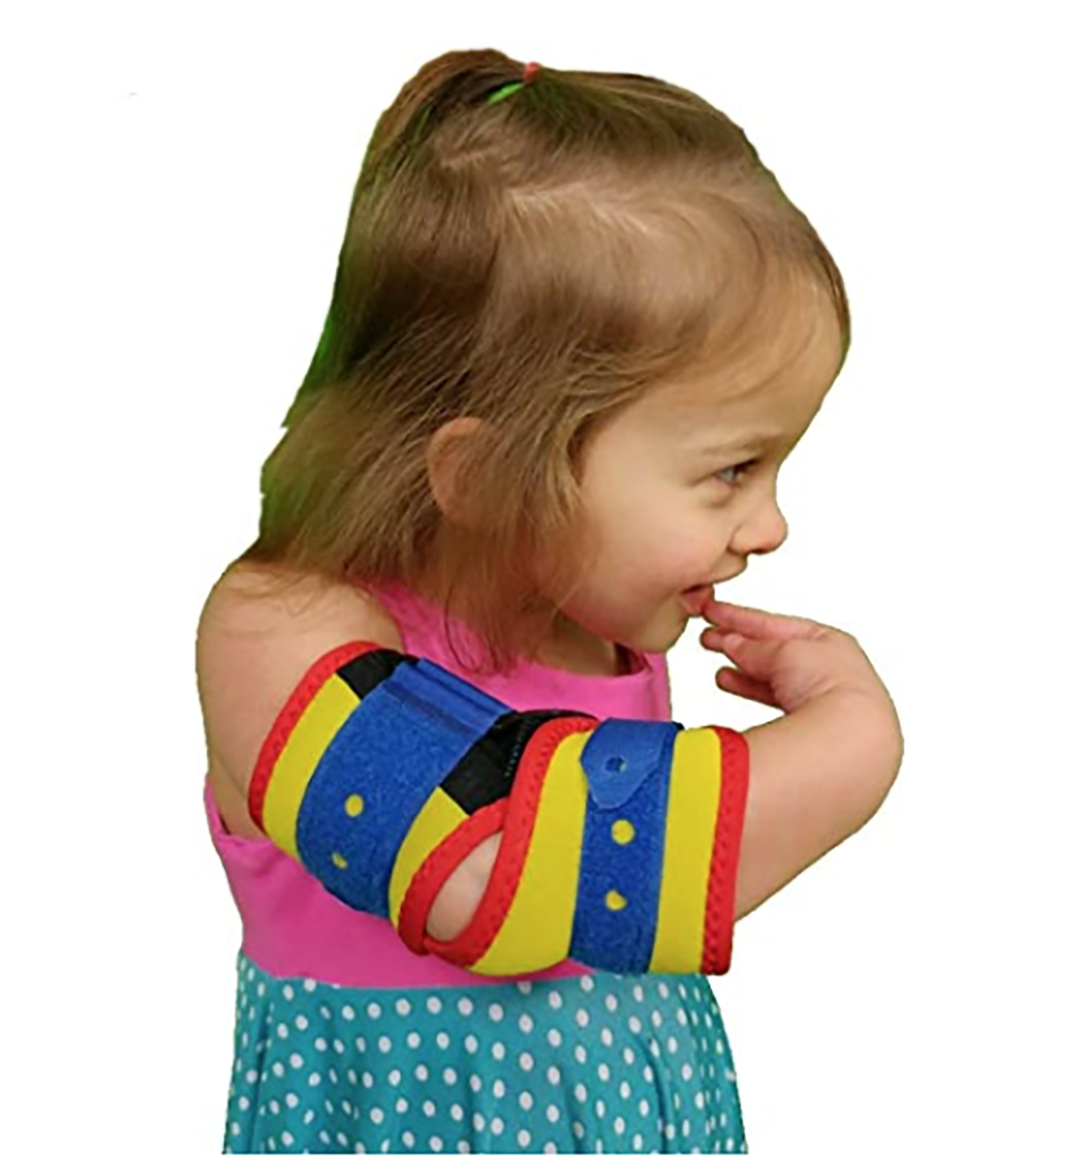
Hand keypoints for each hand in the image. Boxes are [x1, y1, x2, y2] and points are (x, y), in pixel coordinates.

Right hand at [699, 595, 894, 716]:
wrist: (850, 737)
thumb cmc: (832, 686)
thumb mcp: (784, 652)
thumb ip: (754, 647)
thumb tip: (732, 643)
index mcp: (830, 641)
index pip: (776, 624)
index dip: (741, 617)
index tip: (713, 612)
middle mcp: (829, 668)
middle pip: (774, 650)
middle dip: (739, 642)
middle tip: (707, 637)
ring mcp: (821, 698)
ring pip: (772, 677)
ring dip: (742, 668)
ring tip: (716, 666)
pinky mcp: (810, 724)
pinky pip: (773, 699)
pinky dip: (751, 690)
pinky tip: (730, 685)